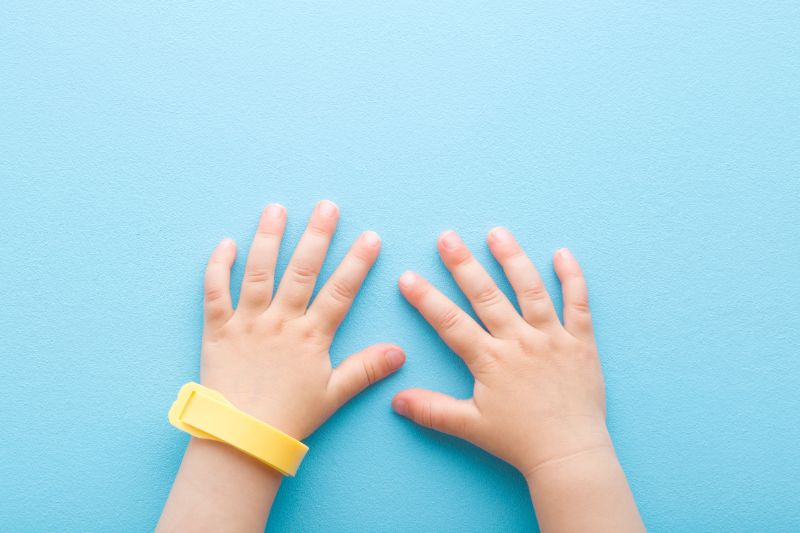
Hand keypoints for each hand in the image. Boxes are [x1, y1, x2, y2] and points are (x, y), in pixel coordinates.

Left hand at [201, 200, 404, 439]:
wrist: (241, 438)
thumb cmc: (289, 418)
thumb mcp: (333, 395)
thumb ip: (365, 369)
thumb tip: (400, 352)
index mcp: (311, 337)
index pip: (340, 292)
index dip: (357, 263)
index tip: (371, 237)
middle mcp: (280, 323)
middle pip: (301, 271)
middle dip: (317, 236)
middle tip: (327, 206)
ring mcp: (247, 323)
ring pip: (258, 272)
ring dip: (268, 239)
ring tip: (276, 208)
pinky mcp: (218, 330)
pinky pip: (215, 293)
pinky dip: (218, 267)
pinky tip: (226, 243)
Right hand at [392, 228, 608, 476]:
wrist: (568, 454)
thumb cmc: (519, 441)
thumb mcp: (470, 426)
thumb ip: (431, 409)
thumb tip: (395, 399)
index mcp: (490, 361)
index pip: (451, 322)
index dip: (426, 299)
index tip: (408, 276)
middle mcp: (519, 342)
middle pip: (486, 296)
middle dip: (463, 264)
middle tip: (447, 237)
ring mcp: (551, 338)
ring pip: (530, 290)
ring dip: (512, 259)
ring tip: (497, 233)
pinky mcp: (580, 342)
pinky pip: (578, 304)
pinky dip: (572, 278)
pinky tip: (562, 253)